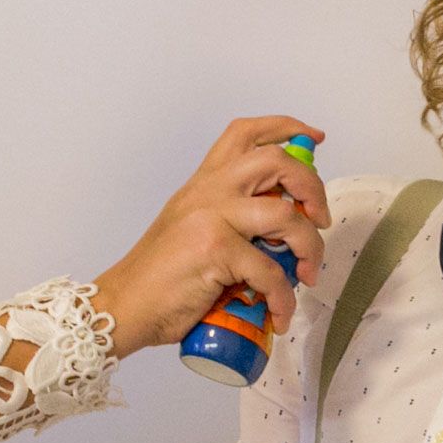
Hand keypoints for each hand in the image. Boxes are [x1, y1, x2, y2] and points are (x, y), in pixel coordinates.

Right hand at [93, 116, 329, 358]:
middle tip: (320, 219)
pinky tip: (279, 314)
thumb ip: (227, 219)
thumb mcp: (191, 230)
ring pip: (286, 215)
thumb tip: (279, 233)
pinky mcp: (215, 251)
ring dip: (310, 247)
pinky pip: (271, 272)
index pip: (245, 134)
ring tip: (308, 273)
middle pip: (276, 161)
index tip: (314, 138)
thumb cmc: (159, 279)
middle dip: (312, 187)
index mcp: (203, 183)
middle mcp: (208, 191)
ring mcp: (212, 218)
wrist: (123, 306)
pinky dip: (283, 298)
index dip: (286, 128)